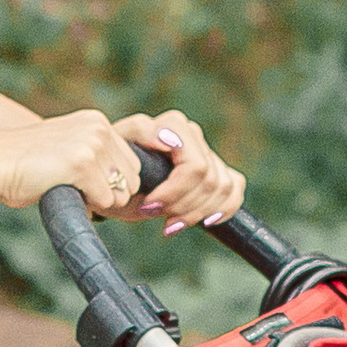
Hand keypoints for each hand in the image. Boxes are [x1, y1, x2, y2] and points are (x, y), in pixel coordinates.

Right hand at [0, 110, 147, 218]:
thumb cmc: (27, 163)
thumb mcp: (68, 145)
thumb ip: (96, 154)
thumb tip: (124, 185)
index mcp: (97, 121)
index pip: (132, 163)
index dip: (113, 182)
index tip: (87, 185)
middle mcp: (99, 128)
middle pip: (132, 179)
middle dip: (110, 193)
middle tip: (79, 190)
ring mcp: (92, 144)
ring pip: (120, 192)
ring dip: (99, 200)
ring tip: (70, 189)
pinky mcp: (82, 163)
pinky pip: (104, 200)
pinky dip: (87, 206)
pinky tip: (64, 192)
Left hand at [112, 111, 246, 233]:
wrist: (114, 185)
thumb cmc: (112, 167)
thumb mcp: (114, 149)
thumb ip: (140, 132)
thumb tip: (169, 138)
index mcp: (174, 125)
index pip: (196, 167)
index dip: (175, 193)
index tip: (148, 206)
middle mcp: (194, 135)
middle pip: (210, 181)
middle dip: (181, 206)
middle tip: (154, 215)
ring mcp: (208, 153)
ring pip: (223, 189)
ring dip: (196, 213)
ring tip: (169, 221)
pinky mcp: (218, 172)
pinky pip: (234, 190)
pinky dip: (222, 210)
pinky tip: (201, 221)